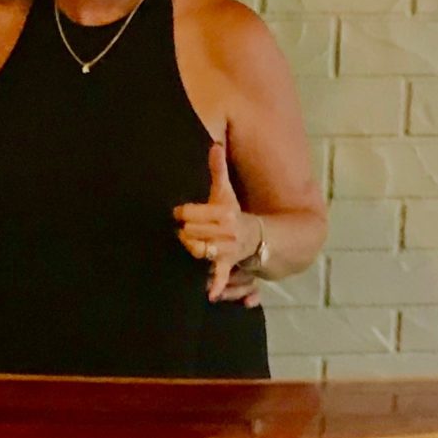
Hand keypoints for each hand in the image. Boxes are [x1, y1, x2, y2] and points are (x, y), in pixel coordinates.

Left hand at [174, 132, 263, 304]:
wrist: (260, 237)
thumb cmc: (235, 213)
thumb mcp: (226, 192)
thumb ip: (218, 169)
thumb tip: (214, 144)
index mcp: (224, 211)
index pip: (194, 212)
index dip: (183, 213)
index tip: (177, 213)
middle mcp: (226, 231)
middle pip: (193, 232)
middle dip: (184, 232)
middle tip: (179, 230)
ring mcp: (227, 250)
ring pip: (200, 251)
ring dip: (191, 249)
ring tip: (186, 244)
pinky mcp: (228, 265)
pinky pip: (222, 275)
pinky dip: (218, 285)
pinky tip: (210, 294)